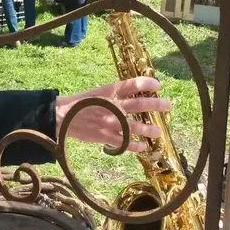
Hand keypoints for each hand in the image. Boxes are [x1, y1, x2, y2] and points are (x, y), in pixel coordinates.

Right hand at [55, 77, 170, 151]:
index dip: (148, 83)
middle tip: (168, 105)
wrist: (62, 116)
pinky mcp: (105, 137)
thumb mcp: (99, 92)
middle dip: (157, 104)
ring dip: (150, 129)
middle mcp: (112, 106)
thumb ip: (116, 93)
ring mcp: (110, 123)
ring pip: (136, 127)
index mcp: (109, 91)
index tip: (158, 85)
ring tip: (158, 131)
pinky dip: (136, 146)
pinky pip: (125, 143)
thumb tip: (136, 93)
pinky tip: (143, 146)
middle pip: (140, 104)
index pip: (134, 84)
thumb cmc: (81, 103)